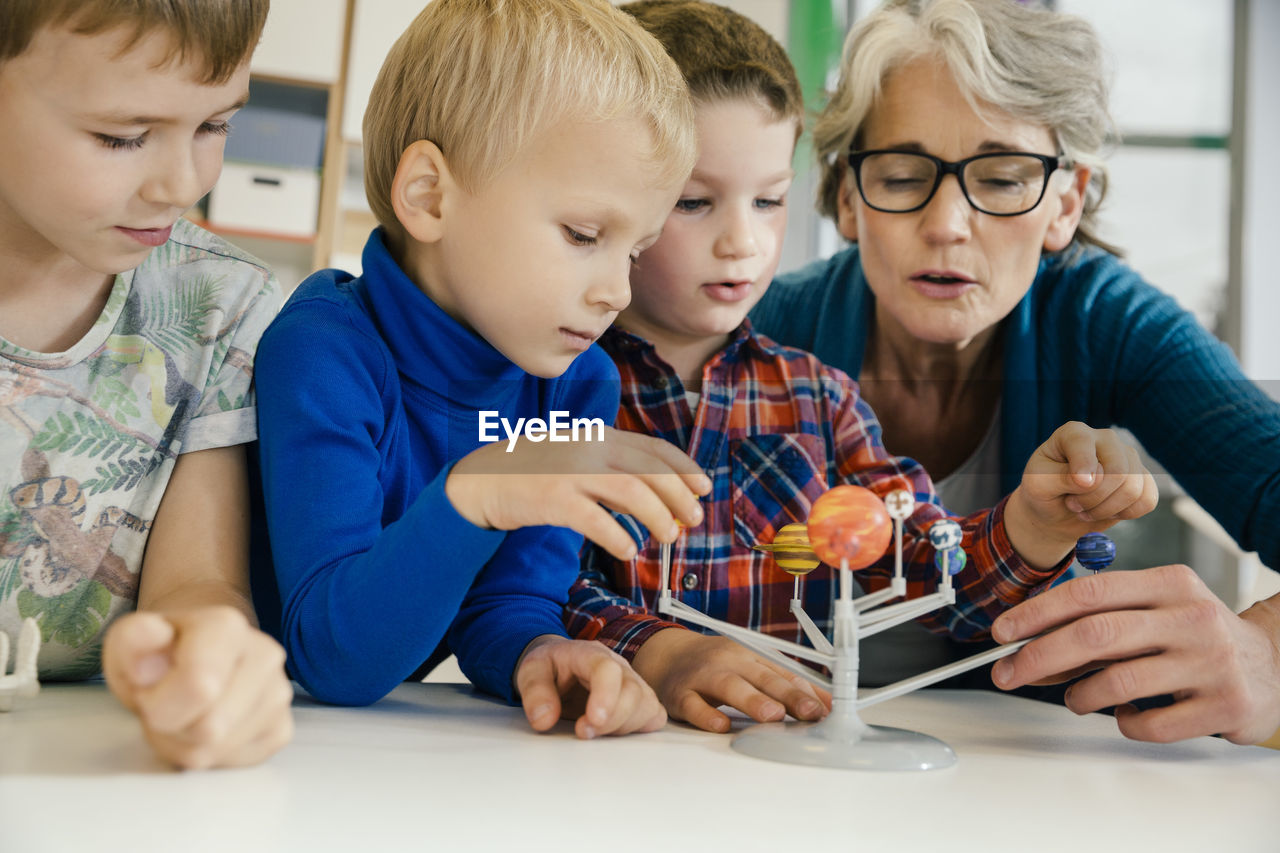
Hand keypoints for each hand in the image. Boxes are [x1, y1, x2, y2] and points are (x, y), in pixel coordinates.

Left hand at [102, 606, 293, 768]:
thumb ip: (133, 640)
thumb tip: (151, 647)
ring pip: (217, 750)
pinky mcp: (281, 728)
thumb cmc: (160, 654)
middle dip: (172, 728)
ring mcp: (278, 693)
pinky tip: (205, 728)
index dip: (159, 704)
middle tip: (167, 705)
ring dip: (186, 745)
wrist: (193, 658)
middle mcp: (264, 655)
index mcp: (227, 627)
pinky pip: (233, 763)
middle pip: (207, 728)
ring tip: (184, 716)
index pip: (199, 688)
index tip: (149, 692)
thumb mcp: (130, 641)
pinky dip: (210, 757)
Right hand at [447, 427, 709, 559]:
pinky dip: (616, 535)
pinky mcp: (552, 497)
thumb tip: (658, 500)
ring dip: (656, 515)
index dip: (683, 468)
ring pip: (629, 490)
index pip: (653, 448)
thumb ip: (614, 475)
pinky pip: (593, 517)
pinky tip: (628, 550)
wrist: (482, 479)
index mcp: (599, 435)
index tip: (703, 488)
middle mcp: (589, 446)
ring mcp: (570, 470)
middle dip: (677, 496)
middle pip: (648, 469)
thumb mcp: (579, 463)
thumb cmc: (536, 476)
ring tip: (668, 537)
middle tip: (693, 520)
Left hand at [514, 636, 665, 737]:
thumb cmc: (550, 667)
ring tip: (593, 731)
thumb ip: (535, 692)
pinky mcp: (640, 700)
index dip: (605, 697)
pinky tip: (612, 732)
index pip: (608, 669)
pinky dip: (638, 729)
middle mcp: (619, 666)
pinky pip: (654, 716)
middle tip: (581, 732)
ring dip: (622, 727)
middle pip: (633, 692)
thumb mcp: (531, 671)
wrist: (562, 664)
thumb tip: (544, 720)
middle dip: (610, 720)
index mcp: (590, 654)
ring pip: (646, 706)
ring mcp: (633, 682)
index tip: (590, 723)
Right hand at [631, 629, 830, 732]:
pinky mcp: (680, 695)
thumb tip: (826, 704)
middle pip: (760, 677)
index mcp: (749, 655)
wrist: (666, 655)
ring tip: (772, 715)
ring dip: (752, 700)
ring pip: (729, 687)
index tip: (825, 711)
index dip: (804, 692)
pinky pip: (693, 706)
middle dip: (786, 695)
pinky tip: (720, 726)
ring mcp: (703, 678)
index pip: (781, 673)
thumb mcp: (751, 666)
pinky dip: (706, 715)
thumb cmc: (715, 664)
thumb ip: (786, 684)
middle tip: (808, 712)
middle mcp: (728, 663)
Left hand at [990, 566, 1279, 743]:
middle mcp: (1192, 617)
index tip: (1003, 632)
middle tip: (1009, 674)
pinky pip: (1150, 723)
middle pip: (1094, 636)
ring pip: (1117, 682)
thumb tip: (1026, 645)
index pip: (1088, 592)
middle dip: (1038, 657)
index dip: (1037, 613)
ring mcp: (1211, 662)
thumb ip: (1100, 621)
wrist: (1273, 668)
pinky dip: (1125, 722)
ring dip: (1080, 696)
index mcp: (1170, 583)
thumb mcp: (1156, 609)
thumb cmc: (1197, 637)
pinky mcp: (1224, 705)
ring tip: (1078, 698)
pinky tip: (1127, 714)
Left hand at [1006, 422, 1156, 567]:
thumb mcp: (1038, 485)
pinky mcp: (1142, 479)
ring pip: (1132, 489)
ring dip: (1105, 509)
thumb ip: (1061, 477)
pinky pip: (1147, 500)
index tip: (1076, 486)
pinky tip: (1106, 511)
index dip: (1083, 469)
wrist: (1056, 512)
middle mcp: (1105, 439)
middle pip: (1117, 471)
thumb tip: (1094, 478)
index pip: (1085, 445)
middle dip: (1094, 498)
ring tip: (1086, 508)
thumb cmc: (1043, 493)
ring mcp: (1127, 457)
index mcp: (1074, 433)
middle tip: (1073, 504)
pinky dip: (1125, 514)